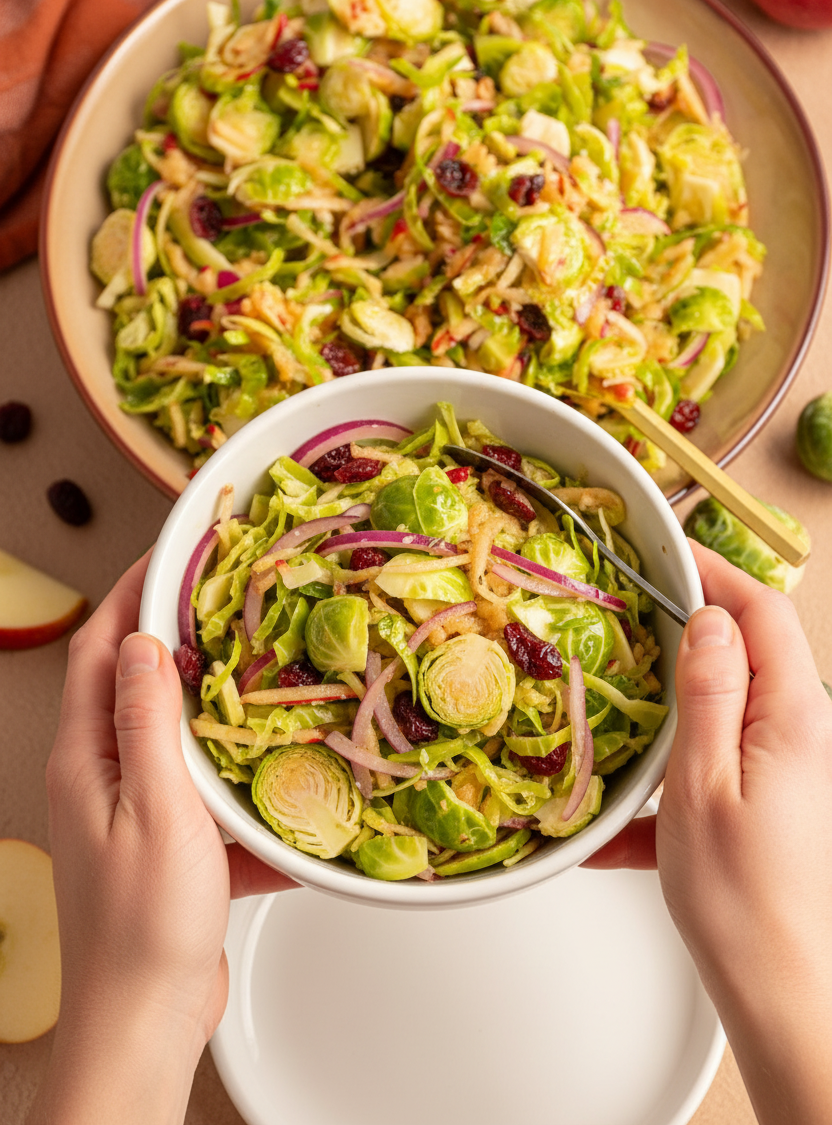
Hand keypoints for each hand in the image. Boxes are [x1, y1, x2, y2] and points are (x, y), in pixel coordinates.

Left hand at [28, 551, 297, 1124]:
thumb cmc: (142, 926)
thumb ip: (147, 723)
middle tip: (227, 596)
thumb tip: (143, 644)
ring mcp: (135, 811)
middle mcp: (103, 776)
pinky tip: (287, 785)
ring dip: (218, 704)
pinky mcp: (169, 845)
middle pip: (136, 682)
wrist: (145, 1021)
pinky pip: (208, 792)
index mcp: (87, 757)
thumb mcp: (155, 809)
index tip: (172, 551)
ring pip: (178, 734)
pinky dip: (243, 782)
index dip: (133, 593)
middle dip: (178, 634)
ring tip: (266, 674)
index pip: (101, 648)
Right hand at [585, 541, 831, 1124]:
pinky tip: (625, 823)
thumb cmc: (742, 900)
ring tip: (617, 709)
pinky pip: (714, 760)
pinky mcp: (765, 799)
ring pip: (725, 704)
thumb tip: (706, 620)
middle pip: (747, 650)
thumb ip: (709, 693)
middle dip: (687, 628)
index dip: (713, 572)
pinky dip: (671, 774)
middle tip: (627, 619)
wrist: (778, 991)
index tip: (665, 551)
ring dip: (672, 702)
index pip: (760, 611)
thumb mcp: (703, 783)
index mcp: (793, 716)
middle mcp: (800, 733)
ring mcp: (785, 767)